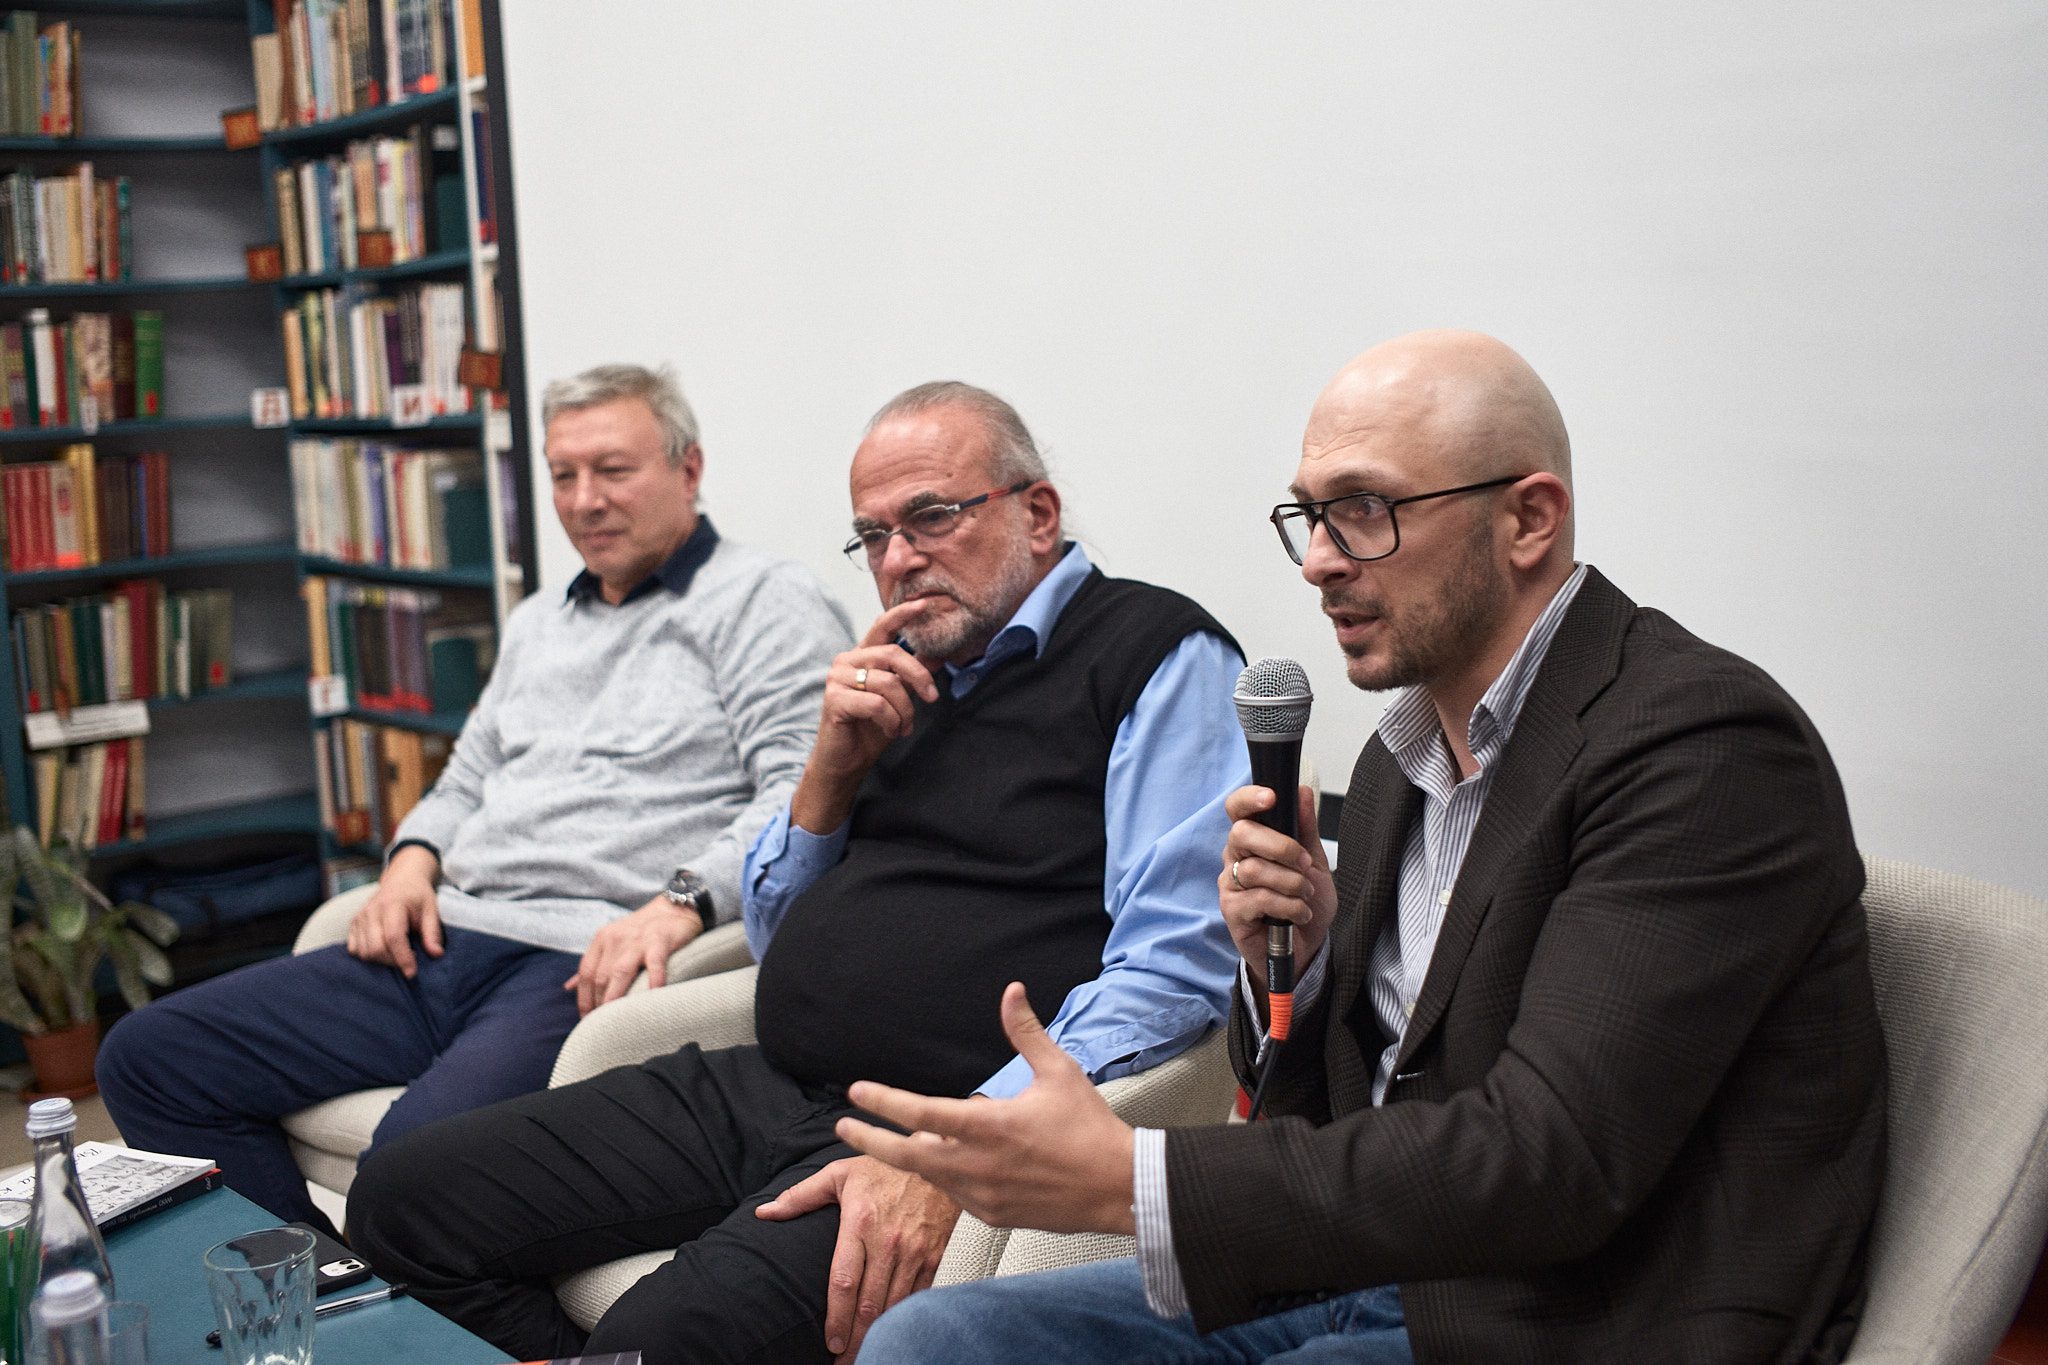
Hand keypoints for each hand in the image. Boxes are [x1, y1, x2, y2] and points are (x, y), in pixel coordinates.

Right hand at [345, 845, 443, 978]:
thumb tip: (436, 954)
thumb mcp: (431, 909)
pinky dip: (367, 956)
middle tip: (408, 961)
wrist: (401, 879)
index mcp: (392, 905)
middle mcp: (371, 911)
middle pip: (375, 948)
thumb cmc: (418, 895)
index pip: (393, 937)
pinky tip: (383, 952)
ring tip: (397, 955)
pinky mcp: (353, 924)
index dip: (402, 958)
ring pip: (363, 951)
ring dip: (380, 961)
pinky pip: (354, 949)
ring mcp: (359, 917)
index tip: (411, 973)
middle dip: (392, 962)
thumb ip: (433, 932)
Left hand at [562, 894, 703, 1016]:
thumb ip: (592, 963)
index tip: (587, 1018)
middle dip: (598, 1004)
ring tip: (616, 1019)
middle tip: (603, 1026)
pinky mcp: (659, 941)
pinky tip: (652, 997)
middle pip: (600, 977)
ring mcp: (637, 940)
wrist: (673, 909)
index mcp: (602, 940)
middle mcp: (615, 939)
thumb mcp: (612, 941)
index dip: (583, 998)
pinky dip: (653, 982)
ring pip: (619, 973)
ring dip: (615, 998)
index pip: (586, 973)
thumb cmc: (641, 930)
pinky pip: (654, 965)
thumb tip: (569, 987)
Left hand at [756, 1155, 959, 1361]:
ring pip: (893, 1305)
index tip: (829, 1343)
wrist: (937, 1154)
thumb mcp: (839, 1174)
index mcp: (860, 1223)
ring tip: (864, 1355)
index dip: (836, 1318)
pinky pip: (918, 1296)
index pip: (844, 1282)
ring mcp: (914, 1251)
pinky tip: (892, 1333)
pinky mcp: (934, 1255)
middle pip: (868, 1303)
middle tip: (843, 1361)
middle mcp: (888, 1241)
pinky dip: (904, 1318)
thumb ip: (800, 1196)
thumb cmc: (886, 1166)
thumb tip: (765, 1212)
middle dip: (854, 1338)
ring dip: (877, 1335)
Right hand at [790, 600, 940, 834]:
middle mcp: (846, 661)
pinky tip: (890, 730)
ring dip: (905, 710)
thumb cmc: (870, 729)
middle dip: (919, 677)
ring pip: (888, 683)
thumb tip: (938, 653)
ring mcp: (837, 679)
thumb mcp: (898, 698)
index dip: (903, 614)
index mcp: (862, 656)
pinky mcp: (834, 699)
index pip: (882, 626)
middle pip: (893, 654)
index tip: (925, 603)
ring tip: (904, 726)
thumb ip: (911, 674)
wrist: (847, 762)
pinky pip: (877, 703)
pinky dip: (891, 720)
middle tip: (932, 698)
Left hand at [836, 983, 1136, 1237]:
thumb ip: (1025, 1032)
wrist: (1119, 1187)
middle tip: (844, 1128)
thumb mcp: (1059, 1071)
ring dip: (912, 1157)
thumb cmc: (1090, 1128)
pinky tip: (949, 1162)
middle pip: (906, 1156)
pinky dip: (945, 1177)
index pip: (920, 1113)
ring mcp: (983, 1196)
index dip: (883, 1101)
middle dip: (870, 1141)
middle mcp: (978, 1165)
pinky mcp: (993, 1216)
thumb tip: (1011, 992)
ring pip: (930, 1176)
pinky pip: (955, 1195)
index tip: (857, 1091)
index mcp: (989, 1126)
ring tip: (899, 1140)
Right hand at [1220, 784, 1334, 995]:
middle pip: (1241, 834)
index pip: (1237, 810)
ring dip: (1291, 882)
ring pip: (1255, 869)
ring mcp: (1230, 885)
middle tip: (1305, 863)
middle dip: (1280, 846)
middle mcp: (1235, 858)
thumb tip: (1302, 792)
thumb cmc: (1305, 902)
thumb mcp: (1315, 863)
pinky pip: (1259, 899)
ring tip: (1305, 895)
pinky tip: (1299, 914)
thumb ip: (1306, 830)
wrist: (1307, 948)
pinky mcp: (1232, 911)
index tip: (1271, 797)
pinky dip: (1288, 906)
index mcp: (1253, 840)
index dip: (1248, 799)